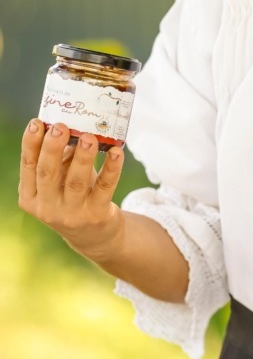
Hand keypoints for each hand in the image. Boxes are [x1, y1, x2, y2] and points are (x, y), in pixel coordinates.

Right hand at [18, 119, 125, 261]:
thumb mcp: (59, 180)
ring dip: (83, 157)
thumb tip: (69, 123)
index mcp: (31, 196)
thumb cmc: (73, 196)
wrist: (94, 236)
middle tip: (60, 126)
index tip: (37, 123)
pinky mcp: (96, 215)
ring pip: (76, 181)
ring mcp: (72, 214)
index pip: (28, 167)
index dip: (31, 144)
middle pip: (47, 174)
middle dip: (53, 148)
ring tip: (88, 137)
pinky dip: (111, 168)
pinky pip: (104, 188)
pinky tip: (116, 152)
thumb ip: (59, 157)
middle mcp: (48, 207)